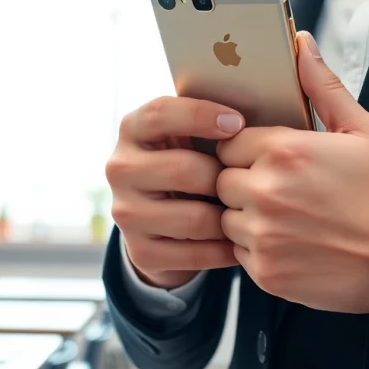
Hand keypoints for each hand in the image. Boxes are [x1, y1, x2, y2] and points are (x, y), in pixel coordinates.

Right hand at [106, 96, 242, 288]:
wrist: (163, 222)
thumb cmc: (191, 162)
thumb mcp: (189, 135)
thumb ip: (206, 121)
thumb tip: (245, 120)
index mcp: (132, 130)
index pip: (160, 114)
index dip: (200, 115)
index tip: (238, 124)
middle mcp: (120, 169)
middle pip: (184, 169)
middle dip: (224, 178)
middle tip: (248, 184)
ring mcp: (126, 212)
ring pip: (194, 218)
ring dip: (228, 220)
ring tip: (247, 215)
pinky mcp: (140, 250)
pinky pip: (195, 254)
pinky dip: (224, 251)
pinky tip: (237, 243)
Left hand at [216, 32, 368, 313]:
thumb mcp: (362, 130)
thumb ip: (321, 86)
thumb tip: (301, 44)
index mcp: (282, 150)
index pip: (227, 141)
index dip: (245, 149)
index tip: (265, 157)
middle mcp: (264, 191)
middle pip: (220, 179)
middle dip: (242, 181)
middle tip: (278, 188)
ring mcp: (262, 234)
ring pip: (225, 218)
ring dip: (245, 216)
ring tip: (286, 215)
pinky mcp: (265, 271)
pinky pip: (237, 252)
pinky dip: (256, 248)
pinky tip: (289, 240)